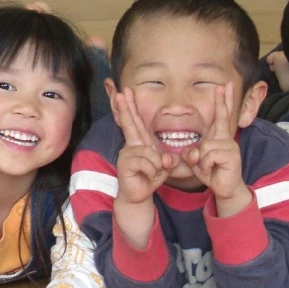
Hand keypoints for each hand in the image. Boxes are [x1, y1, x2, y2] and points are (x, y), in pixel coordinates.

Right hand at [112, 88, 173, 205]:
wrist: (138, 195)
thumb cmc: (150, 178)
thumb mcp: (164, 167)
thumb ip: (168, 160)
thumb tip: (166, 158)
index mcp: (140, 142)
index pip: (136, 121)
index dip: (131, 107)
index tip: (126, 92)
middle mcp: (131, 145)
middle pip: (129, 123)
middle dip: (126, 107)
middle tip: (120, 92)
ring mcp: (127, 153)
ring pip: (149, 152)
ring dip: (156, 166)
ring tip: (151, 174)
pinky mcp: (125, 163)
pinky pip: (147, 163)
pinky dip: (152, 172)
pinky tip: (147, 176)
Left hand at [183, 83, 247, 203]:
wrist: (225, 188)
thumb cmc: (212, 172)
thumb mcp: (197, 162)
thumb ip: (192, 153)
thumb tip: (192, 151)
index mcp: (218, 137)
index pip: (220, 116)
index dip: (222, 101)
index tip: (223, 87)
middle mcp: (225, 138)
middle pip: (223, 117)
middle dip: (223, 101)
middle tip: (225, 84)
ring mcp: (230, 146)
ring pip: (204, 147)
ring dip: (201, 161)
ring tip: (209, 167)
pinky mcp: (231, 155)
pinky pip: (208, 156)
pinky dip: (205, 166)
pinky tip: (213, 170)